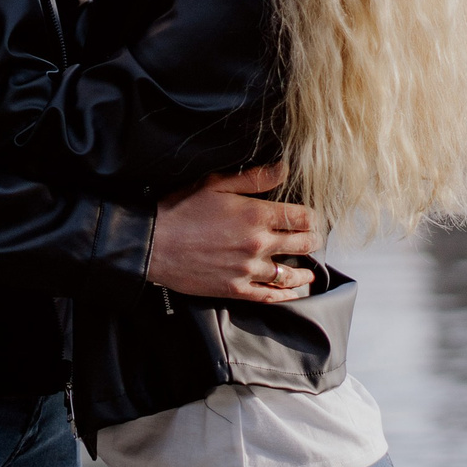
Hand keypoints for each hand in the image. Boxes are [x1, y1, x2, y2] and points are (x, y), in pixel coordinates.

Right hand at [147, 163, 322, 301]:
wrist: (153, 244)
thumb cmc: (180, 210)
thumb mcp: (215, 184)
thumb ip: (253, 178)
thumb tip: (284, 169)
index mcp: (256, 215)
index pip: (302, 217)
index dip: (312, 217)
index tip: (311, 218)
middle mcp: (259, 244)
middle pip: (303, 244)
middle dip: (312, 240)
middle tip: (313, 240)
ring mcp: (249, 270)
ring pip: (290, 274)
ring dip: (304, 272)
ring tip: (309, 271)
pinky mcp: (236, 289)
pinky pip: (270, 296)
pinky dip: (286, 295)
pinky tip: (291, 292)